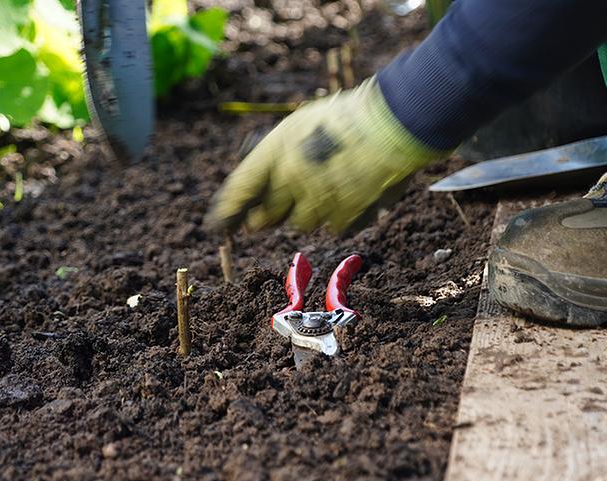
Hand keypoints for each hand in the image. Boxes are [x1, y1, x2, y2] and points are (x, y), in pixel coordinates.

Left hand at [205, 78, 448, 233]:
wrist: (395, 122)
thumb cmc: (346, 119)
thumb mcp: (299, 126)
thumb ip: (277, 157)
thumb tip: (261, 187)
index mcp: (275, 152)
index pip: (239, 190)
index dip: (227, 211)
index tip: (220, 224)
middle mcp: (291, 179)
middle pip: (264, 218)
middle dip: (265, 217)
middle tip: (269, 215)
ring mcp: (318, 201)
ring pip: (300, 223)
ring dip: (308, 212)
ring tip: (328, 187)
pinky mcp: (344, 217)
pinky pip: (330, 228)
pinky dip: (337, 217)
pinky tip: (350, 194)